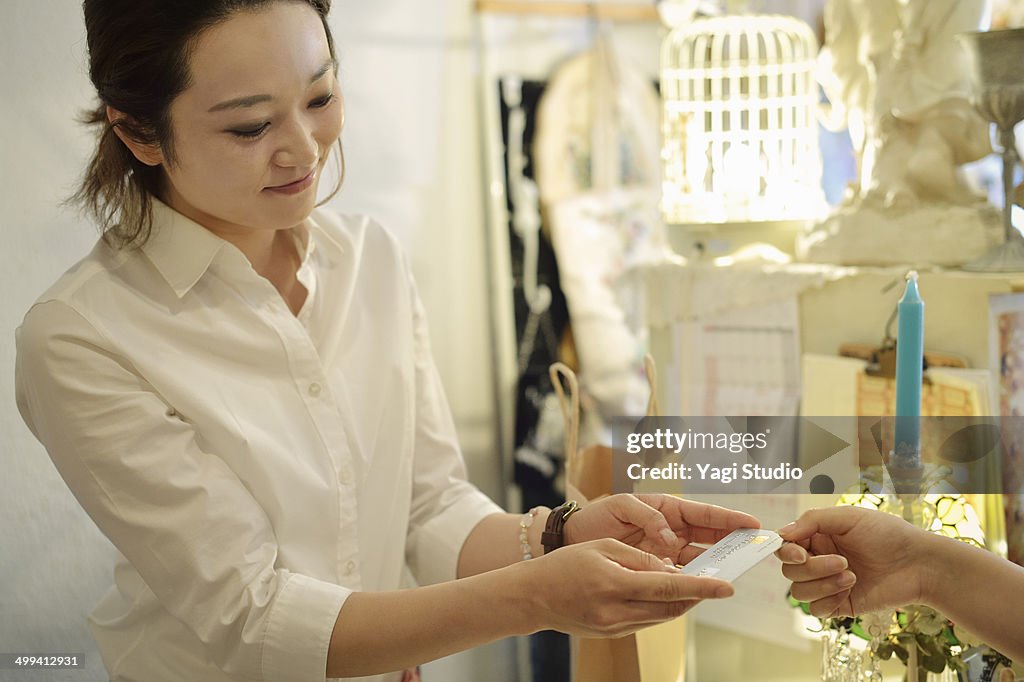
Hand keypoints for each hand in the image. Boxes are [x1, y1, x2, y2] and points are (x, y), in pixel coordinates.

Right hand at [526, 538, 734, 637]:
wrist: (532, 597)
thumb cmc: (564, 564)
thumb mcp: (602, 548)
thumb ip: (638, 558)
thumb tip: (669, 568)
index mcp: (615, 584)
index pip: (669, 586)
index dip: (702, 587)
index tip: (727, 587)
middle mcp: (617, 611)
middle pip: (671, 606)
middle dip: (696, 595)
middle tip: (714, 582)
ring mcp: (615, 627)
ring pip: (661, 615)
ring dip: (680, 601)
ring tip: (692, 585)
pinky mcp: (612, 634)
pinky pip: (646, 620)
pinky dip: (659, 606)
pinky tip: (662, 593)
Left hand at [565, 494, 760, 565]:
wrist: (575, 538)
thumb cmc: (598, 515)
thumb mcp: (622, 506)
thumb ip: (649, 517)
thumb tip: (670, 538)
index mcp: (668, 508)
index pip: (704, 514)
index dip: (729, 519)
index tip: (752, 524)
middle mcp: (672, 530)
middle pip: (709, 538)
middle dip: (732, 543)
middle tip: (753, 551)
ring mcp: (666, 551)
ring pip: (698, 559)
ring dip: (714, 565)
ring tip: (732, 571)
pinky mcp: (656, 569)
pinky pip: (680, 575)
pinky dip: (691, 580)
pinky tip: (702, 587)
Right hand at [776, 506, 929, 617]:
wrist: (919, 565)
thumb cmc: (888, 534)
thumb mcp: (848, 517)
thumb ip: (811, 520)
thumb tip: (781, 533)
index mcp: (818, 537)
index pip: (786, 548)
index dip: (787, 552)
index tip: (800, 553)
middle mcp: (819, 560)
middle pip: (790, 572)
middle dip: (813, 568)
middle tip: (843, 562)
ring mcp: (828, 584)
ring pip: (799, 593)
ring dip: (823, 584)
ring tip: (852, 576)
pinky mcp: (840, 605)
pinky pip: (815, 610)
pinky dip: (827, 601)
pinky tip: (850, 590)